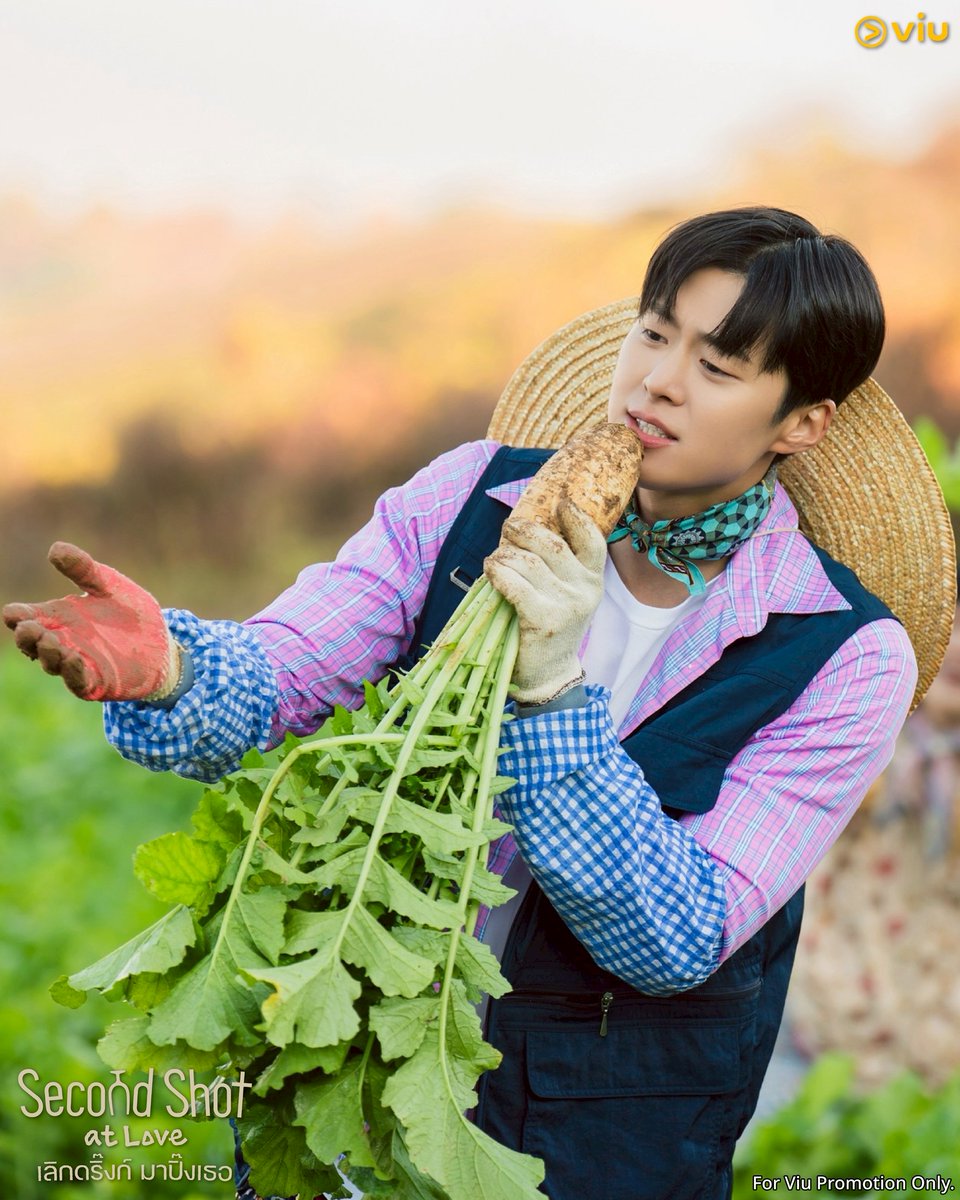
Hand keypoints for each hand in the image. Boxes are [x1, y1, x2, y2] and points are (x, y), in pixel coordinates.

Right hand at [2, 542, 178, 701]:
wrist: (161, 640)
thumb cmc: (129, 611)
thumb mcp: (109, 585)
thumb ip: (84, 569)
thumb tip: (55, 549)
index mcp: (58, 617)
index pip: (27, 617)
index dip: (17, 616)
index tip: (13, 613)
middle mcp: (62, 641)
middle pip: (33, 643)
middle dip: (27, 637)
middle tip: (27, 627)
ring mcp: (77, 663)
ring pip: (52, 663)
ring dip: (48, 654)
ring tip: (48, 640)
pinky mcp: (97, 682)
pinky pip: (78, 681)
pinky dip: (72, 671)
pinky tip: (73, 658)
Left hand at [484, 500, 604, 704]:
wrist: (549, 675)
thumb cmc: (550, 627)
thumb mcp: (564, 595)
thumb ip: (556, 566)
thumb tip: (526, 527)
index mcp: (592, 580)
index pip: (592, 539)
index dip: (577, 517)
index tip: (561, 503)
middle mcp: (584, 590)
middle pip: (551, 544)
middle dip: (524, 530)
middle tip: (508, 528)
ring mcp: (565, 605)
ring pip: (527, 562)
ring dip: (504, 555)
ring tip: (495, 560)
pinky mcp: (544, 619)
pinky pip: (514, 584)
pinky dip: (498, 573)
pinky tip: (491, 572)